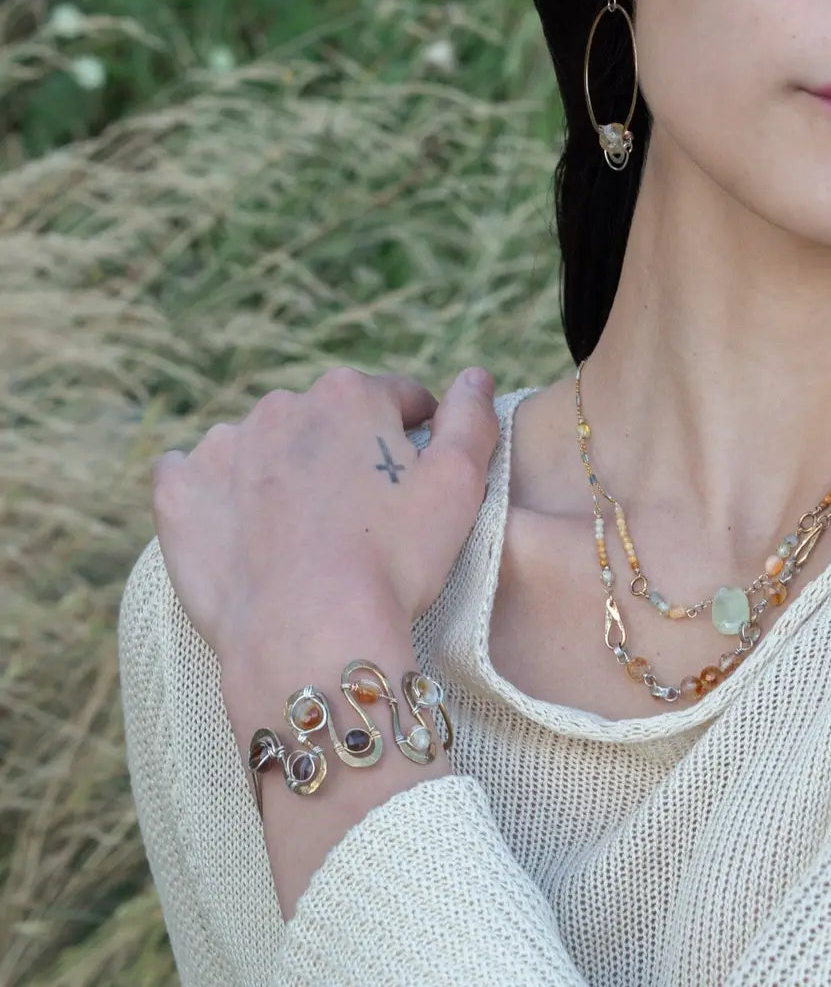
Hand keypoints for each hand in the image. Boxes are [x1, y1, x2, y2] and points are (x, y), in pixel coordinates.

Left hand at [150, 366, 498, 663]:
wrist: (309, 632)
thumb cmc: (394, 561)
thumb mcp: (459, 486)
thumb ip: (471, 419)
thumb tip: (475, 375)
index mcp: (350, 396)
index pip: (396, 400)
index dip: (414, 437)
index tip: (412, 480)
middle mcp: (281, 405)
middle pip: (326, 423)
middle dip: (344, 457)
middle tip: (359, 520)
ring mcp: (222, 446)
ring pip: (262, 449)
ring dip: (280, 475)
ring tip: (299, 537)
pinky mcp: (178, 490)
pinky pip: (195, 478)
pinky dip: (218, 498)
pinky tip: (241, 534)